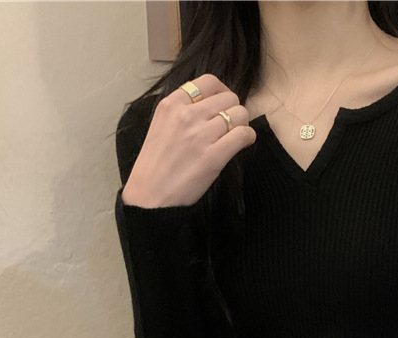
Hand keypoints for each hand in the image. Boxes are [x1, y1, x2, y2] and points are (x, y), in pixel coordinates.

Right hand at [121, 74, 257, 207]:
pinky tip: (243, 145)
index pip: (209, 82)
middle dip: (234, 111)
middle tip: (231, 126)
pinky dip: (248, 138)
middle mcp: (186, 115)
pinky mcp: (213, 156)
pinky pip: (243, 135)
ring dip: (243, 125)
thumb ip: (183, 112)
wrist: (149, 196)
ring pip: (240, 114)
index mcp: (171, 104)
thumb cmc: (156, 165)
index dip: (223, 93)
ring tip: (236, 137)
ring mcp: (200, 135)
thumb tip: (212, 107)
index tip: (223, 106)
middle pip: (229, 97)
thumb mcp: (162, 126)